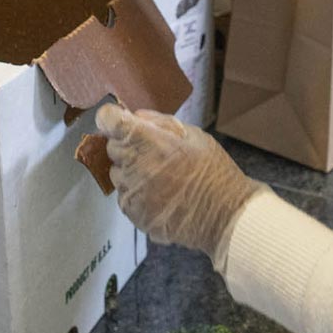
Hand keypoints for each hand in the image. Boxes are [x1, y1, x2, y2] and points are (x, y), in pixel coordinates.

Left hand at [96, 103, 264, 258]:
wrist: (224, 216)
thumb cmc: (213, 171)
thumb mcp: (194, 135)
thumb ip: (161, 122)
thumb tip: (136, 116)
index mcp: (146, 141)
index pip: (108, 120)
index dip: (112, 119)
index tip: (120, 122)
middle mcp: (131, 165)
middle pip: (111, 147)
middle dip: (127, 146)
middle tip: (154, 153)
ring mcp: (130, 191)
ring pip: (117, 173)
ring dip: (130, 171)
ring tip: (159, 177)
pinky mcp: (132, 213)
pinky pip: (125, 195)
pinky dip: (137, 192)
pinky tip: (160, 195)